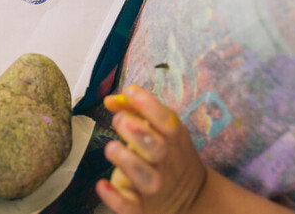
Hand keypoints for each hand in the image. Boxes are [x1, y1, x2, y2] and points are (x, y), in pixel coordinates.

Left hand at [96, 85, 206, 213]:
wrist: (192, 200)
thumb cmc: (167, 155)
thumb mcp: (160, 130)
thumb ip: (135, 111)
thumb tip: (111, 100)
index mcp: (173, 140)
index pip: (167, 121)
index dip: (150, 106)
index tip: (131, 91)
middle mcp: (165, 163)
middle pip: (156, 148)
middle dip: (138, 132)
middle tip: (120, 120)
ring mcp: (155, 187)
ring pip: (146, 177)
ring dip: (128, 162)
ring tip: (112, 148)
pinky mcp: (141, 208)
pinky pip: (131, 207)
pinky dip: (116, 199)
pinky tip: (102, 186)